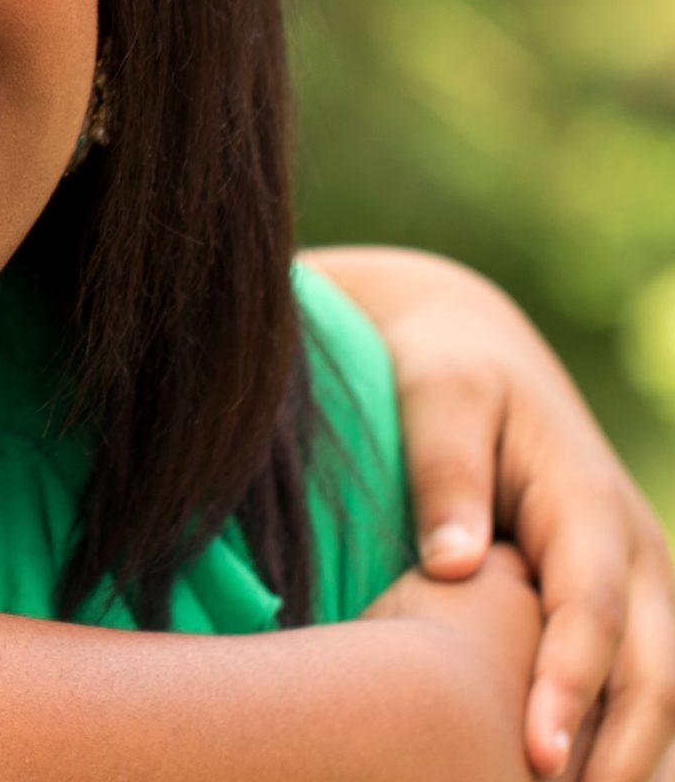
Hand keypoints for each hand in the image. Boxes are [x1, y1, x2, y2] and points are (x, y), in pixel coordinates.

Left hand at [313, 246, 674, 780]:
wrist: (474, 349)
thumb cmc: (442, 372)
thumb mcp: (438, 394)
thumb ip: (446, 471)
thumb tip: (454, 562)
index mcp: (587, 503)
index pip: (592, 611)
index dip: (571, 686)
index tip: (537, 754)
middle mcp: (633, 552)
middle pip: (652, 672)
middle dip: (619, 752)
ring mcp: (640, 582)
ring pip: (665, 691)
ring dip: (635, 759)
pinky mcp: (624, 604)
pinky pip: (644, 684)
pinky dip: (628, 740)